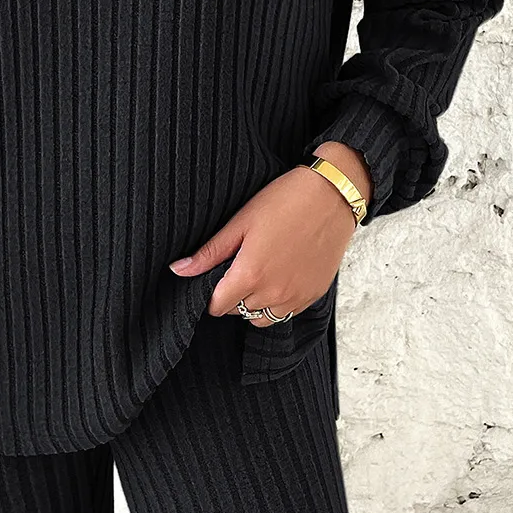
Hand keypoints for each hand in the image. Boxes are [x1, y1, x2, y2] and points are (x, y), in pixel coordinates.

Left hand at [168, 144, 370, 320]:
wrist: (334, 195)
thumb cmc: (286, 201)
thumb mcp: (241, 222)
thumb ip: (209, 252)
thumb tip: (179, 270)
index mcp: (250, 274)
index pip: (217, 306)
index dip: (211, 294)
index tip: (215, 278)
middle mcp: (274, 292)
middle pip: (238, 311)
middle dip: (233, 295)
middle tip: (240, 267)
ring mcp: (296, 296)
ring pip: (263, 317)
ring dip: (255, 302)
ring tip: (259, 274)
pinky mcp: (314, 294)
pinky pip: (287, 313)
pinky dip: (278, 302)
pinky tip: (280, 276)